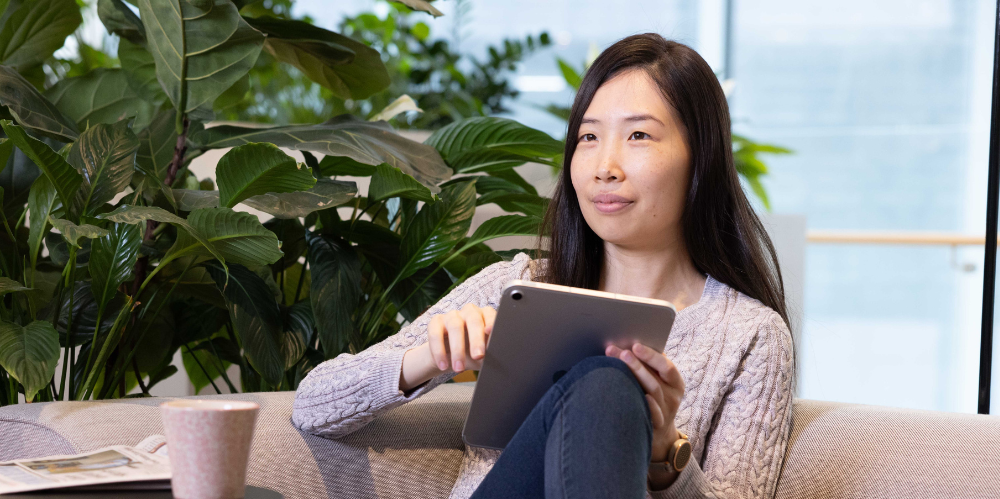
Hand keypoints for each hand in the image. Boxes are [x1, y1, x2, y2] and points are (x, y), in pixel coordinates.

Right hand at [426, 303, 496, 372]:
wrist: (450, 358)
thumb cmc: (472, 353)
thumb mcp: (484, 354)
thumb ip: (491, 353)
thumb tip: (498, 356)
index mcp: (484, 315)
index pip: (489, 315)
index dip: (491, 321)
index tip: (490, 331)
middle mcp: (469, 312)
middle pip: (473, 320)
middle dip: (476, 339)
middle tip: (478, 356)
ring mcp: (452, 315)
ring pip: (455, 326)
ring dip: (457, 349)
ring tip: (459, 368)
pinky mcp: (436, 322)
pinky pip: (436, 334)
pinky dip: (439, 351)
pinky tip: (443, 365)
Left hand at [605, 343, 684, 462]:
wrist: (660, 434)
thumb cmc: (654, 399)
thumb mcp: (659, 383)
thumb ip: (650, 367)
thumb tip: (630, 345)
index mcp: (675, 382)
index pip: (666, 366)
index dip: (651, 355)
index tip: (635, 346)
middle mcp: (673, 396)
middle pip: (655, 378)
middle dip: (637, 364)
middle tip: (621, 353)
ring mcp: (666, 412)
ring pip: (652, 392)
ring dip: (635, 377)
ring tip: (619, 365)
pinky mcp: (657, 426)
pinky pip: (654, 415)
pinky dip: (649, 405)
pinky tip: (640, 396)